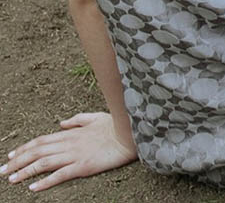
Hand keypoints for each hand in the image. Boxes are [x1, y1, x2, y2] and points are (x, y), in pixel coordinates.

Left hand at [1, 112, 136, 191]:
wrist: (132, 133)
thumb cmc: (117, 124)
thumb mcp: (96, 117)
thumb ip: (77, 120)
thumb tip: (61, 122)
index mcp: (72, 132)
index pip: (42, 140)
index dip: (25, 147)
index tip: (12, 154)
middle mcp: (70, 143)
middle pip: (37, 151)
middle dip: (17, 161)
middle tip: (2, 169)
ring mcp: (76, 154)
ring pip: (44, 163)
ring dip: (25, 171)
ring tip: (11, 178)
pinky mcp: (84, 166)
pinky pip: (60, 175)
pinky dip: (45, 181)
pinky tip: (33, 187)